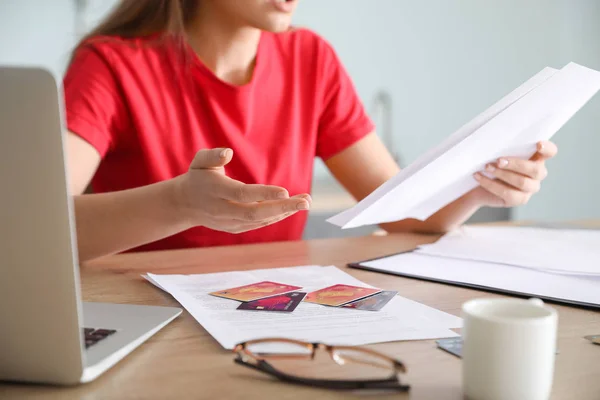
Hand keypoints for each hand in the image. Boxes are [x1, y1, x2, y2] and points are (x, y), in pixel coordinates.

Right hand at [174, 148, 310, 232]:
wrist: (185, 204)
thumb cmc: (198, 176)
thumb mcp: (200, 161)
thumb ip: (213, 156)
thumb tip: (228, 153)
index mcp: (215, 190)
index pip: (242, 194)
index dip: (264, 194)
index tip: (286, 191)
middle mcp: (222, 209)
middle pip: (255, 212)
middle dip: (283, 208)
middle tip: (306, 201)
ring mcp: (229, 222)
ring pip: (259, 221)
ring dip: (284, 212)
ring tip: (306, 202)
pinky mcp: (235, 228)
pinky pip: (258, 224)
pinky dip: (276, 217)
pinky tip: (292, 208)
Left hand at [472, 141, 557, 207]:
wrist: (478, 185)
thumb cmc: (490, 162)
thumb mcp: (496, 152)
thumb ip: (503, 145)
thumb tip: (496, 136)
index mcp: (536, 157)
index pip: (550, 152)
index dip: (547, 148)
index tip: (538, 144)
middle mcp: (537, 174)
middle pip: (535, 170)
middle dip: (516, 164)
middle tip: (498, 160)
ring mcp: (530, 188)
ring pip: (521, 182)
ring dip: (502, 174)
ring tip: (486, 167)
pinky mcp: (519, 200)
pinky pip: (508, 193)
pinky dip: (491, 184)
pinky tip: (479, 177)